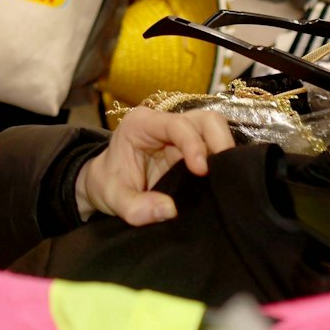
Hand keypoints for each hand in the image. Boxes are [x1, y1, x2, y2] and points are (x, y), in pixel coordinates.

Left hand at [75, 109, 234, 225]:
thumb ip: (135, 207)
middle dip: (219, 142)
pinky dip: (222, 161)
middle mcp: (164, 123)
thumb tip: (170, 210)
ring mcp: (181, 134)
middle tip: (223, 173)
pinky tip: (221, 180)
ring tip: (225, 177)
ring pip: (215, 129)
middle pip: (205, 119)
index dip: (194, 144)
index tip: (201, 171)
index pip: (176, 124)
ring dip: (224, 151)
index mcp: (141, 124)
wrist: (104, 185)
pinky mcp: (191, 148)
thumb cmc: (108, 184)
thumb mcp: (113, 198)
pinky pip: (214, 146)